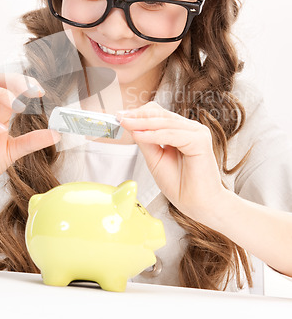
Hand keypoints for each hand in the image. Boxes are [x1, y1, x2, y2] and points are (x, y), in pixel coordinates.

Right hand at [0, 73, 60, 197]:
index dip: (25, 83)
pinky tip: (1, 129)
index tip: (41, 91)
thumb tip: (56, 133)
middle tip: (32, 91)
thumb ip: (33, 141)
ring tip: (19, 107)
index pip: (10, 85)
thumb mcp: (14, 151)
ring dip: (3, 94)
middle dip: (15, 80)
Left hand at [117, 102, 225, 222]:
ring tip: (125, 123)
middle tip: (119, 116)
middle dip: (138, 115)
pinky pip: (172, 134)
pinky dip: (154, 135)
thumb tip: (131, 125)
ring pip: (165, 122)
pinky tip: (140, 135)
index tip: (120, 115)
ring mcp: (197, 133)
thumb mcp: (155, 159)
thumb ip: (146, 142)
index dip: (139, 113)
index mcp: (181, 130)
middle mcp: (191, 128)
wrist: (198, 205)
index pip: (158, 114)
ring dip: (143, 122)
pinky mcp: (200, 141)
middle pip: (161, 114)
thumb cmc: (180, 185)